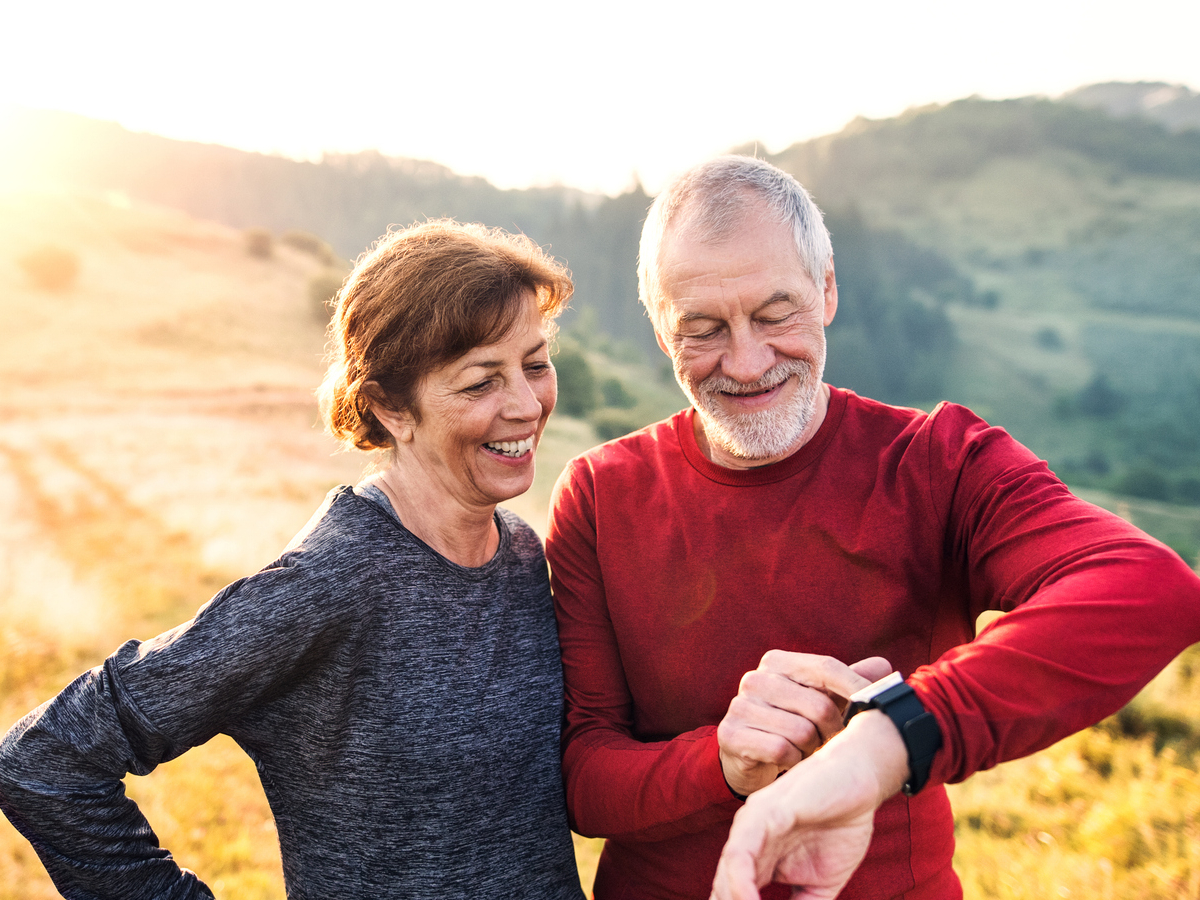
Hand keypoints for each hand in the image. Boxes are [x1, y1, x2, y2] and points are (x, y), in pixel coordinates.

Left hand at [710, 711, 908, 899]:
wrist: (860, 777)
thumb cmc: (840, 824)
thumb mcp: (822, 882)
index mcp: (757, 859)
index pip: (731, 895)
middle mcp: (746, 842)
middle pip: (723, 889)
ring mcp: (752, 825)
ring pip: (726, 874)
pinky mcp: (764, 812)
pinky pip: (741, 852)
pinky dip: (741, 882)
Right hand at [717, 652, 891, 796]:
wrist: (747, 758)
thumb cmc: (791, 724)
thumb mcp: (820, 701)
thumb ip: (848, 683)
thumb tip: (883, 667)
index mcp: (777, 662)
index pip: (826, 667)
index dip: (856, 686)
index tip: (876, 705)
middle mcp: (755, 679)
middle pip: (819, 705)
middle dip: (832, 730)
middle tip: (828, 740)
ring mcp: (740, 706)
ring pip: (802, 732)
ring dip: (811, 749)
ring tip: (805, 750)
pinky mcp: (730, 734)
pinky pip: (781, 751)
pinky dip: (792, 762)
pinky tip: (787, 761)